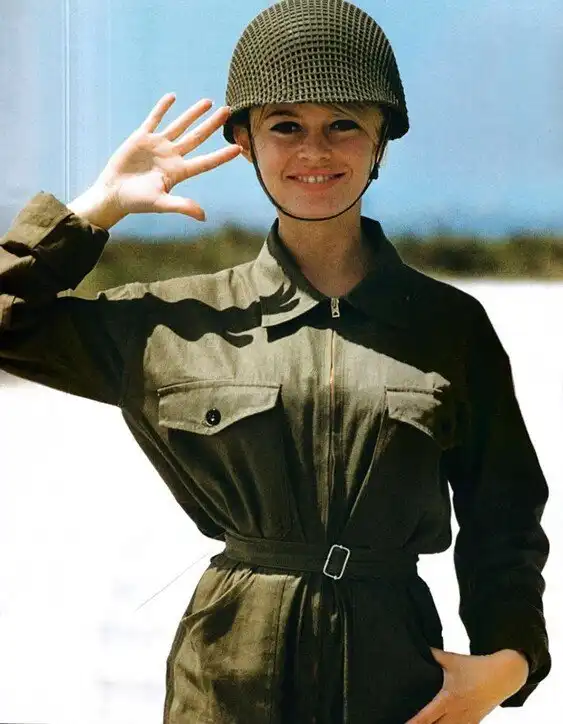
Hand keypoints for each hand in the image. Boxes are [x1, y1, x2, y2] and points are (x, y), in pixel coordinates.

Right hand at [68, 94, 241, 227]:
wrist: (113, 193)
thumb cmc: (137, 202)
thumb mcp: (161, 203)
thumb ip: (182, 206)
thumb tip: (203, 216)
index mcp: (179, 172)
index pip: (206, 162)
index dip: (222, 156)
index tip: (239, 148)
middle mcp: (172, 156)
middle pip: (197, 137)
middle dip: (212, 125)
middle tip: (228, 111)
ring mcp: (158, 146)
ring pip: (180, 125)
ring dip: (193, 113)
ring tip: (208, 102)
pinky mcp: (142, 138)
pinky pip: (154, 119)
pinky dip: (163, 108)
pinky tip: (173, 97)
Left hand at [405, 647, 528, 723]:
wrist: (503, 675)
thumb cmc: (475, 666)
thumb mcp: (452, 659)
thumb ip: (433, 654)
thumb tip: (418, 644)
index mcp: (448, 698)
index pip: (427, 716)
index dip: (415, 723)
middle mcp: (457, 713)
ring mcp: (467, 721)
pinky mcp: (474, 723)